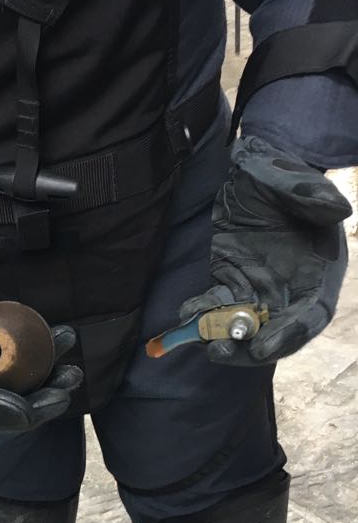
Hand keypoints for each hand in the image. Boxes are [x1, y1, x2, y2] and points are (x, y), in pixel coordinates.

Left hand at [180, 136, 351, 365]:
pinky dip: (204, 314)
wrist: (254, 170)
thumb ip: (311, 195)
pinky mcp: (232, 279)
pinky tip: (187, 315)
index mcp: (320, 269)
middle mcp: (293, 286)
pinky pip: (219, 304)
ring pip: (246, 324)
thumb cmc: (281, 174)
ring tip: (201, 342)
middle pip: (277, 331)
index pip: (311, 314)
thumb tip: (336, 208)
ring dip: (224, 337)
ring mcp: (261, 286)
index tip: (264, 347)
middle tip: (221, 353)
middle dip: (250, 348)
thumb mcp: (296, 179)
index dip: (290, 334)